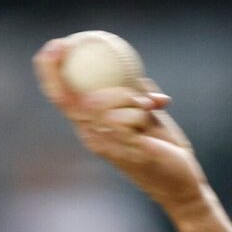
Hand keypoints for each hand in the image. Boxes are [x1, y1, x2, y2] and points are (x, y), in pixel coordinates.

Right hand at [33, 37, 210, 216]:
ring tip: (149, 105)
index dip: (50, 72)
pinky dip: (143, 108)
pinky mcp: (124, 150)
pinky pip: (127, 116)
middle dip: (90, 80)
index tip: (54, 46)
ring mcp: (106, 145)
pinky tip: (155, 109)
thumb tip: (132, 71)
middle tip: (110, 71)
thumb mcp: (145, 115)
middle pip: (75, 99)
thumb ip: (134, 94)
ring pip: (102, 104)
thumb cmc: (163, 150)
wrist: (181, 186)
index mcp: (89, 126)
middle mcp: (91, 137)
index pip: (60, 97)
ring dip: (130, 97)